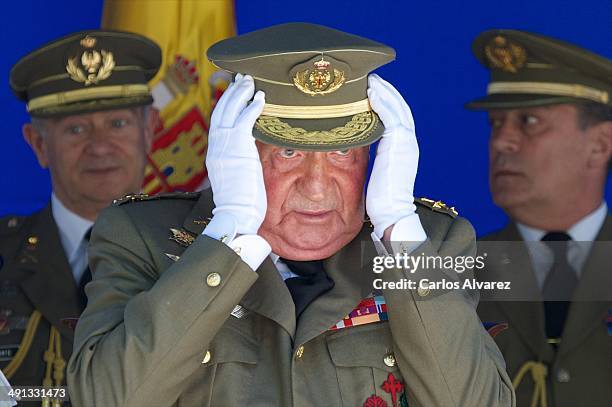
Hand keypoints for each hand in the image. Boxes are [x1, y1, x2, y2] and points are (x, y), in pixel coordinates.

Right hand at [205, 74, 266, 234]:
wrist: (236, 214)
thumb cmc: (240, 204)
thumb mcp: (236, 177)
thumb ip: (238, 161)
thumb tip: (248, 155)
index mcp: (214, 153)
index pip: (217, 122)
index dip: (225, 105)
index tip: (233, 92)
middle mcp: (216, 146)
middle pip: (221, 111)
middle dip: (231, 92)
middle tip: (242, 79)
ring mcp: (225, 146)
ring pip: (230, 111)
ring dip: (241, 93)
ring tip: (250, 81)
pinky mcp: (238, 147)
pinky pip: (245, 120)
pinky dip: (253, 106)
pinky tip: (261, 98)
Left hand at [366, 74, 418, 237]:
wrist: (392, 214)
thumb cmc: (382, 199)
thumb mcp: (378, 170)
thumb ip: (375, 154)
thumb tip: (359, 146)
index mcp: (404, 147)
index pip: (397, 116)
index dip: (387, 101)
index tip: (373, 89)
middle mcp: (408, 142)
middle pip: (399, 107)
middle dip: (386, 90)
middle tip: (370, 77)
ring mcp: (406, 143)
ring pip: (396, 108)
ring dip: (383, 92)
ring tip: (369, 79)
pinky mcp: (399, 146)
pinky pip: (391, 118)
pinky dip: (382, 103)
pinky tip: (370, 93)